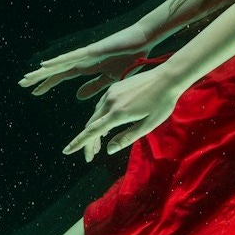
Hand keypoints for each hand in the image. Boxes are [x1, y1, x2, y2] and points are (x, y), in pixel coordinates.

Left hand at [18, 25, 153, 101]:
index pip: (61, 77)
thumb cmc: (128, 57)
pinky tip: (46, 65)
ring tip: (28, 76)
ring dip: (44, 70)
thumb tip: (77, 96)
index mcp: (86, 67)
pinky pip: (72, 57)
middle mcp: (81, 60)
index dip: (48, 83)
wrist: (142, 41)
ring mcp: (85, 54)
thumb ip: (93, 86)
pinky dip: (58, 61)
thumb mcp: (109, 78)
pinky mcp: (92, 51)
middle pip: (56, 70)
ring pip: (60, 64)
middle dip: (40, 77)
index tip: (34, 92)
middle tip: (22, 84)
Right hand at [61, 65, 181, 162]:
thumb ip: (127, 137)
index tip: (66, 151)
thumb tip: (109, 150)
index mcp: (118, 113)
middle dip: (88, 142)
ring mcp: (111, 93)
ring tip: (98, 146)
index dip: (79, 143)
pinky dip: (99, 118)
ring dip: (94, 130)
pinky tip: (105, 126)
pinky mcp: (114, 87)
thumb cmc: (162, 103)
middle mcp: (110, 101)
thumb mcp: (148, 125)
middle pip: (91, 125)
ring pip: (96, 115)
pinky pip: (101, 106)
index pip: (92, 131)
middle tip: (90, 157)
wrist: (168, 77)